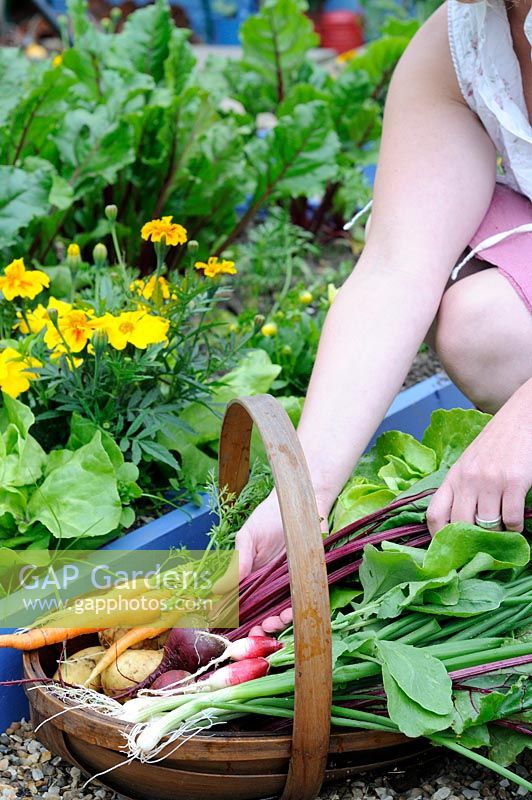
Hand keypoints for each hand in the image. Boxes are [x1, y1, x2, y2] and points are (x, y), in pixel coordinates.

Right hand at [236, 488, 329, 634]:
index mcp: (254, 577)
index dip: (239, 620)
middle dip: (259, 628)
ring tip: (272, 623)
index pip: (244, 604)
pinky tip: (289, 612)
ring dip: (276, 623)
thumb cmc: (270, 517)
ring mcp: (292, 584)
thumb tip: (216, 590)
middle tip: (256, 632)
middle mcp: (272, 585)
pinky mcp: (310, 580)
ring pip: (283, 612)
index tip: (232, 630)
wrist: (300, 503)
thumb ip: (237, 563)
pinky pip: (304, 600)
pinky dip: (297, 610)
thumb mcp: (248, 538)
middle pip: (264, 614)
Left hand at [427, 381, 531, 534]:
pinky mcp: (513, 482)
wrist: (520, 418)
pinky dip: (515, 528)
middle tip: (480, 549)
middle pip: (460, 525)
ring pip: (487, 526)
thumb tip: (458, 524)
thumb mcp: (469, 464)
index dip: (437, 538)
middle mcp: (467, 479)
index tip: (447, 551)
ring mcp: (490, 481)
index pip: (434, 514)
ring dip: (496, 536)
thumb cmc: (495, 445)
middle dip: (470, 542)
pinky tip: (516, 523)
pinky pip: (511, 519)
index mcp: (453, 476)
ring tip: (501, 534)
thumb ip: (461, 489)